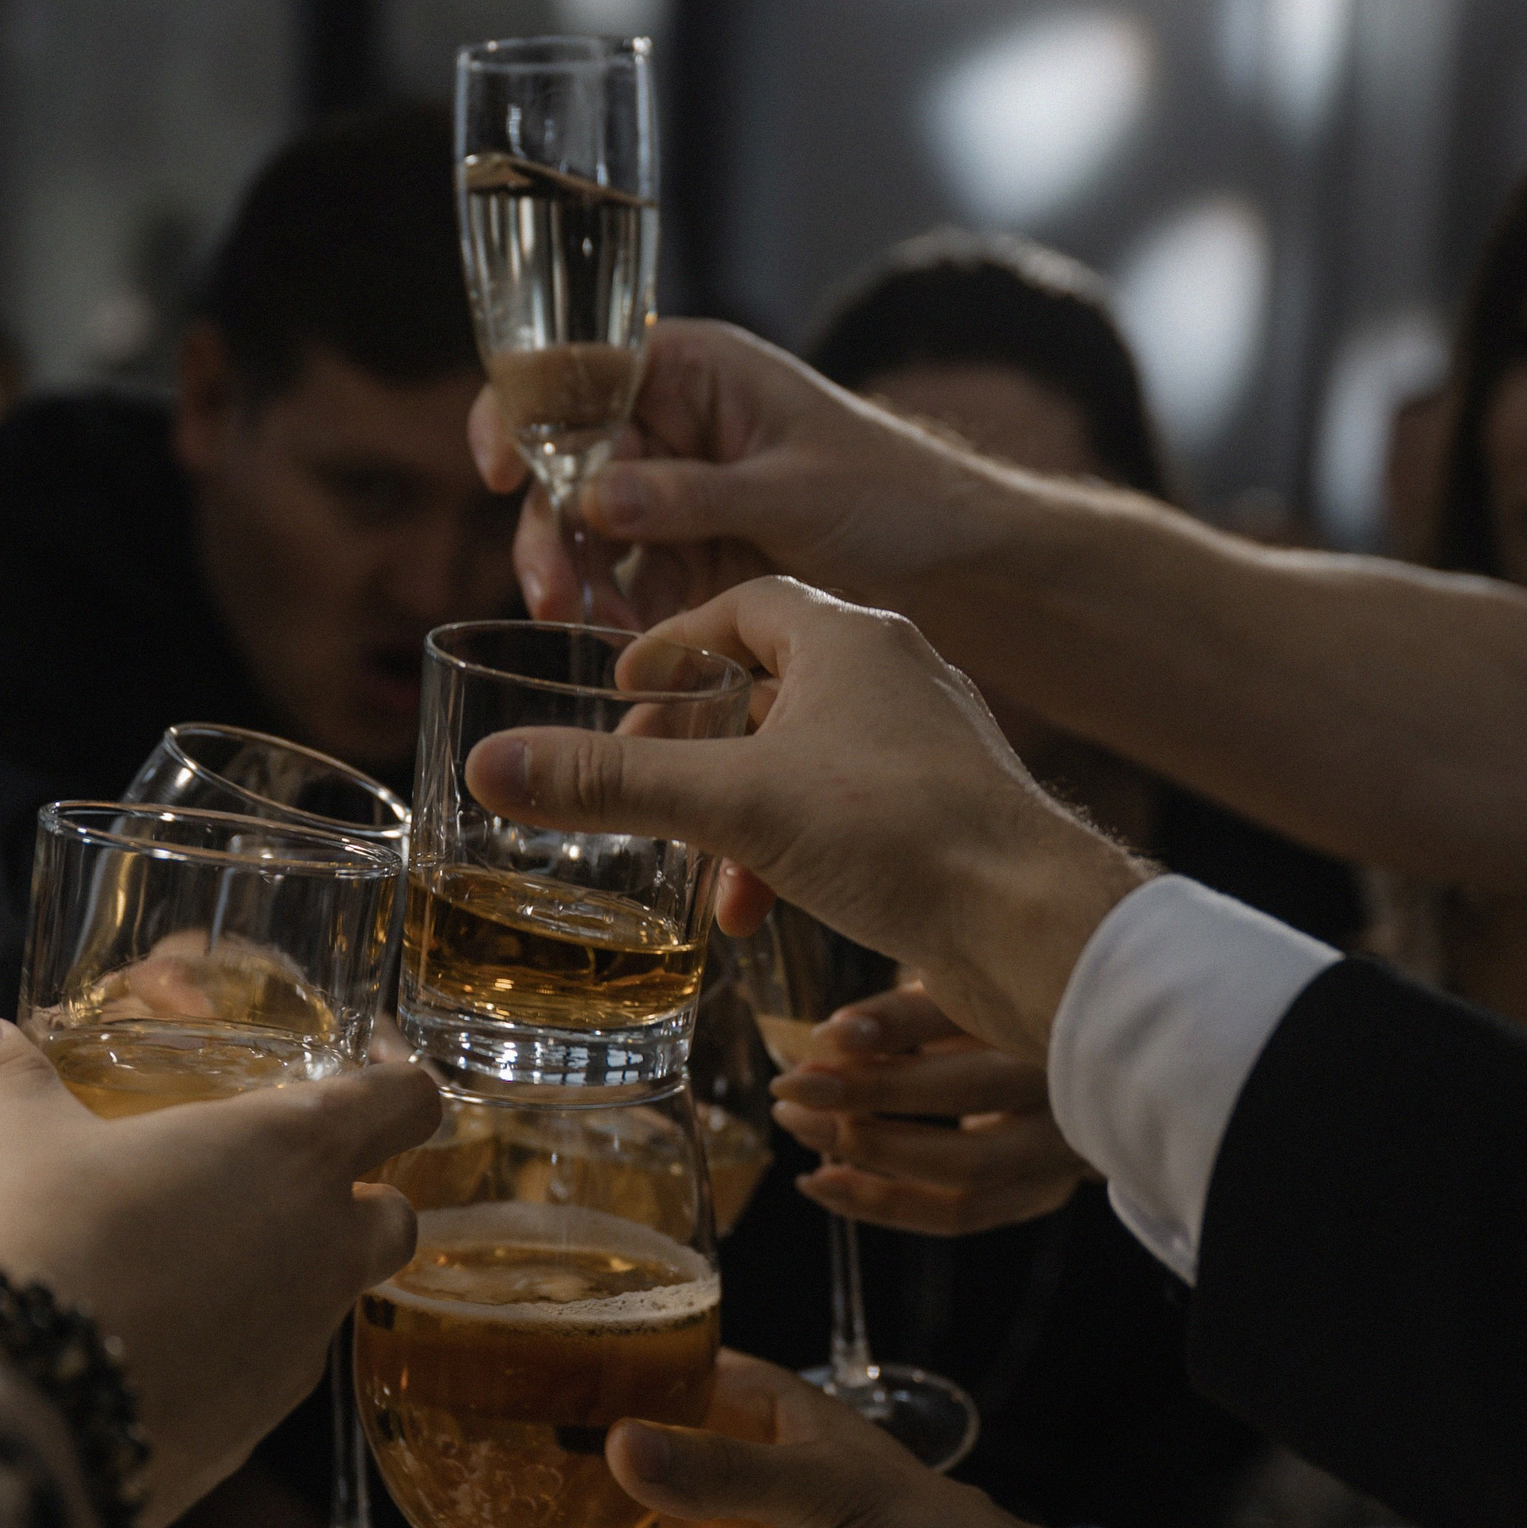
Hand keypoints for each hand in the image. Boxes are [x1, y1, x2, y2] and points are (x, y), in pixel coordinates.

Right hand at [0, 1022, 431, 1527]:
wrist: (19, 1413)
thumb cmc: (43, 1243)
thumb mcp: (17, 1142)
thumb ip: (14, 1082)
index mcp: (296, 1152)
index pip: (407, 1100)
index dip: (399, 1084)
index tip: (372, 1075)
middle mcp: (325, 1247)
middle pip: (395, 1215)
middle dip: (359, 1198)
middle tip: (280, 1186)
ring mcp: (303, 1345)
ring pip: (333, 1300)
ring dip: (289, 1280)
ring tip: (197, 1268)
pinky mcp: (261, 1426)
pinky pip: (271, 1374)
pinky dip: (237, 1355)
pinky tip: (162, 1349)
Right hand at [418, 1352, 1222, 1527]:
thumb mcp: (828, 1487)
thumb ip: (718, 1472)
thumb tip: (615, 1445)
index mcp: (745, 1418)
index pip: (640, 1383)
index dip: (568, 1384)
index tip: (485, 1380)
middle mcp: (719, 1488)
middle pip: (599, 1489)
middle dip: (526, 1499)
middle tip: (441, 1505)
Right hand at [465, 577, 1148, 1061]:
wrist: (1038, 924)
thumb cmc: (900, 834)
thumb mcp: (733, 803)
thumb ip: (610, 785)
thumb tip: (488, 763)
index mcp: (849, 634)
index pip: (742, 602)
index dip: (673, 643)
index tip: (621, 689)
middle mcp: (895, 671)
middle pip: (768, 683)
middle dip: (697, 745)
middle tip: (641, 789)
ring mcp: (927, 743)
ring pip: (805, 757)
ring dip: (742, 813)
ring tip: (706, 878)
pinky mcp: (948, 811)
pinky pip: (849, 808)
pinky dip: (795, 848)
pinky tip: (767, 909)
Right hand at [470, 320, 1007, 630]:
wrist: (960, 563)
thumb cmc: (893, 490)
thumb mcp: (792, 488)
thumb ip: (692, 495)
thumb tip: (594, 496)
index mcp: (693, 372)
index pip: (579, 371)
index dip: (523, 410)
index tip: (498, 467)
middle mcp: (668, 428)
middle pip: (568, 466)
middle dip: (553, 530)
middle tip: (552, 595)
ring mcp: (674, 497)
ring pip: (590, 536)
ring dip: (582, 586)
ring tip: (595, 636)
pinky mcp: (689, 560)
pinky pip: (630, 586)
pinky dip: (622, 620)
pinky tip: (626, 656)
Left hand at [771, 987, 1089, 1234]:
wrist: (1089, 1068)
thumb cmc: (1001, 1016)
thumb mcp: (959, 995)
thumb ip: (899, 1013)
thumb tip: (828, 1039)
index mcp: (1043, 1007)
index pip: (963, 1012)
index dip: (889, 1023)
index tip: (821, 1034)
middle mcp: (1066, 1077)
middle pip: (966, 1092)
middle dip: (868, 1092)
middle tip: (790, 1087)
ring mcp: (1060, 1146)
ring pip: (964, 1168)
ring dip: (870, 1156)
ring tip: (801, 1131)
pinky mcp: (1042, 1190)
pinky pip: (959, 1214)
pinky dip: (885, 1205)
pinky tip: (824, 1184)